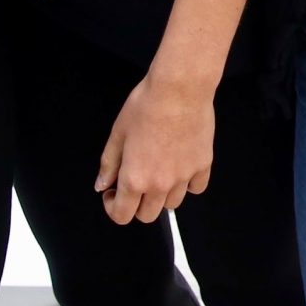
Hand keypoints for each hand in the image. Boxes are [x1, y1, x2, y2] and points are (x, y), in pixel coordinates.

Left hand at [95, 73, 215, 226]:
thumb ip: (109, 164)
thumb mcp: (118, 133)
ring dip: (162, 195)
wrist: (179, 89)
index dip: (113, 208)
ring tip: (159, 171)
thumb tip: (102, 185)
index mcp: (134, 178)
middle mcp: (160, 184)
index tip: (113, 193)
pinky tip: (181, 167)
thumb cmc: (146, 106)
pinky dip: (188, 184)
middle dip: (136, 204)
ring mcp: (184, 177)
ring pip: (172, 204)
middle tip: (135, 182)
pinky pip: (196, 188)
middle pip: (148, 216)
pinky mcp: (203, 165)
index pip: (122, 216)